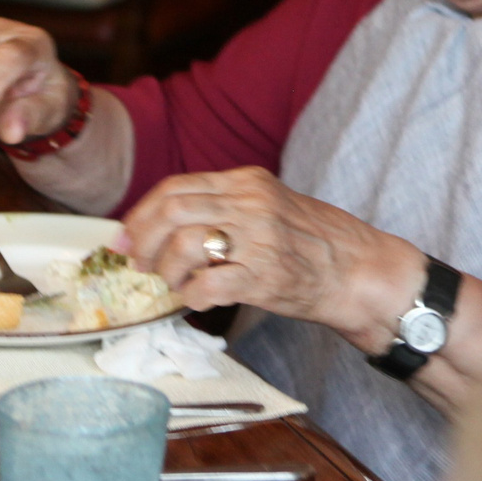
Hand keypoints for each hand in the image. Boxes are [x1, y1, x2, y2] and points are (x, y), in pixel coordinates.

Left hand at [116, 167, 422, 346]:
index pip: (176, 187)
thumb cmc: (310, 241)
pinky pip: (206, 287)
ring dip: (167, 272)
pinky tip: (197, 300)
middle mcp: (251, 203)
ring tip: (175, 284)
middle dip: (142, 241)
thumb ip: (223, 206)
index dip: (141, 215)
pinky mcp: (264, 276)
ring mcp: (259, 239)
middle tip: (138, 264)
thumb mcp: (268, 204)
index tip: (124, 237)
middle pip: (173, 211)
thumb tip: (163, 224)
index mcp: (247, 181)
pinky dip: (191, 297)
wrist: (357, 270)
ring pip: (184, 246)